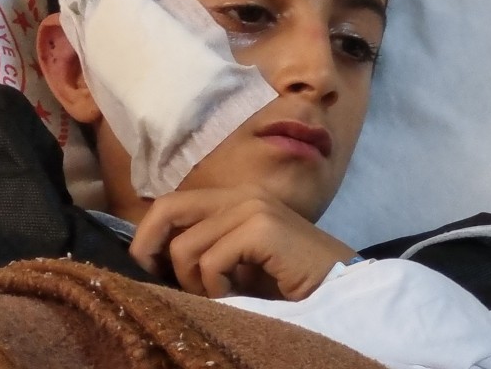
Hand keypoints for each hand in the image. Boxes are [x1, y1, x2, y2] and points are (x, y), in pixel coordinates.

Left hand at [128, 187, 357, 300]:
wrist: (343, 289)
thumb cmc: (291, 283)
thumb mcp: (239, 264)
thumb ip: (207, 251)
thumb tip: (156, 262)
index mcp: (234, 198)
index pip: (172, 204)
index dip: (149, 236)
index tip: (147, 269)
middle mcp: (240, 195)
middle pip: (167, 209)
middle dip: (150, 249)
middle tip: (156, 281)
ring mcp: (251, 207)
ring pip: (186, 246)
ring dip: (194, 282)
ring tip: (219, 296)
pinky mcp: (261, 227)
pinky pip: (210, 260)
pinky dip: (215, 287)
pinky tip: (237, 295)